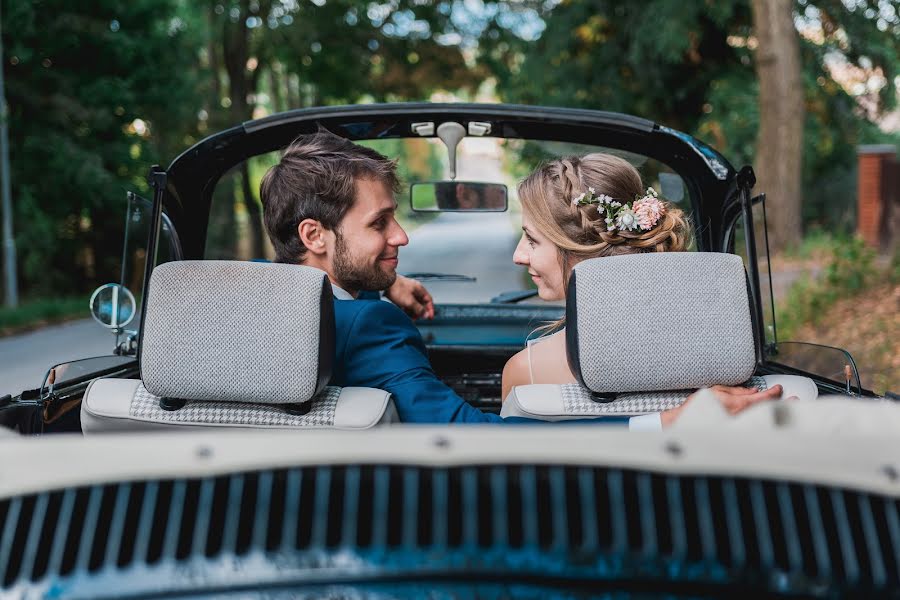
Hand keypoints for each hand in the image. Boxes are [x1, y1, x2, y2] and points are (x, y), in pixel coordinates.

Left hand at [384, 275, 434, 319]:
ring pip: (413, 303)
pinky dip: (406, 308)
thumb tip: (426, 315)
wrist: (383, 282)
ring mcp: (407, 291)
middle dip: (419, 312)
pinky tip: (402, 312)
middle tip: (416, 319)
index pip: (429, 300)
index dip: (430, 309)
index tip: (429, 318)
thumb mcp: (409, 301)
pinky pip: (406, 302)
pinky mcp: (400, 293)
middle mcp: (414, 289)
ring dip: (412, 311)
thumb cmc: (396, 288)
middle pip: (421, 302)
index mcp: (419, 289)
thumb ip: (419, 309)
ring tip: (408, 317)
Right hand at [660, 384, 785, 426]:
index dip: (774, 392)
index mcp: (739, 405)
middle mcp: (744, 417)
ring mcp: (742, 427)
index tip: (779, 388)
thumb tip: (753, 391)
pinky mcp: (739, 434)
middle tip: (797, 401)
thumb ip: (737, 391)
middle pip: (770, 410)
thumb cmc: (698, 408)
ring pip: (765, 419)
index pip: (764, 398)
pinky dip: (765, 422)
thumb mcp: (717, 391)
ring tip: (789, 409)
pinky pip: (756, 427)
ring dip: (777, 413)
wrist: (686, 424)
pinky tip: (770, 419)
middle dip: (785, 404)